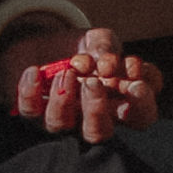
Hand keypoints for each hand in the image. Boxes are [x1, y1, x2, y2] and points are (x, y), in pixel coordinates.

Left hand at [9, 21, 160, 143]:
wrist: (42, 43)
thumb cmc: (81, 48)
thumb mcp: (99, 39)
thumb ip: (106, 47)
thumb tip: (105, 64)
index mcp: (118, 103)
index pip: (141, 116)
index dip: (142, 104)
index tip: (135, 82)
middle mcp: (90, 118)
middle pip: (99, 133)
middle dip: (97, 109)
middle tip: (93, 82)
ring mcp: (60, 118)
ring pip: (61, 125)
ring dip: (63, 99)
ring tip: (66, 72)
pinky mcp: (31, 111)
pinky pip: (30, 110)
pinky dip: (31, 91)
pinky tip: (34, 71)